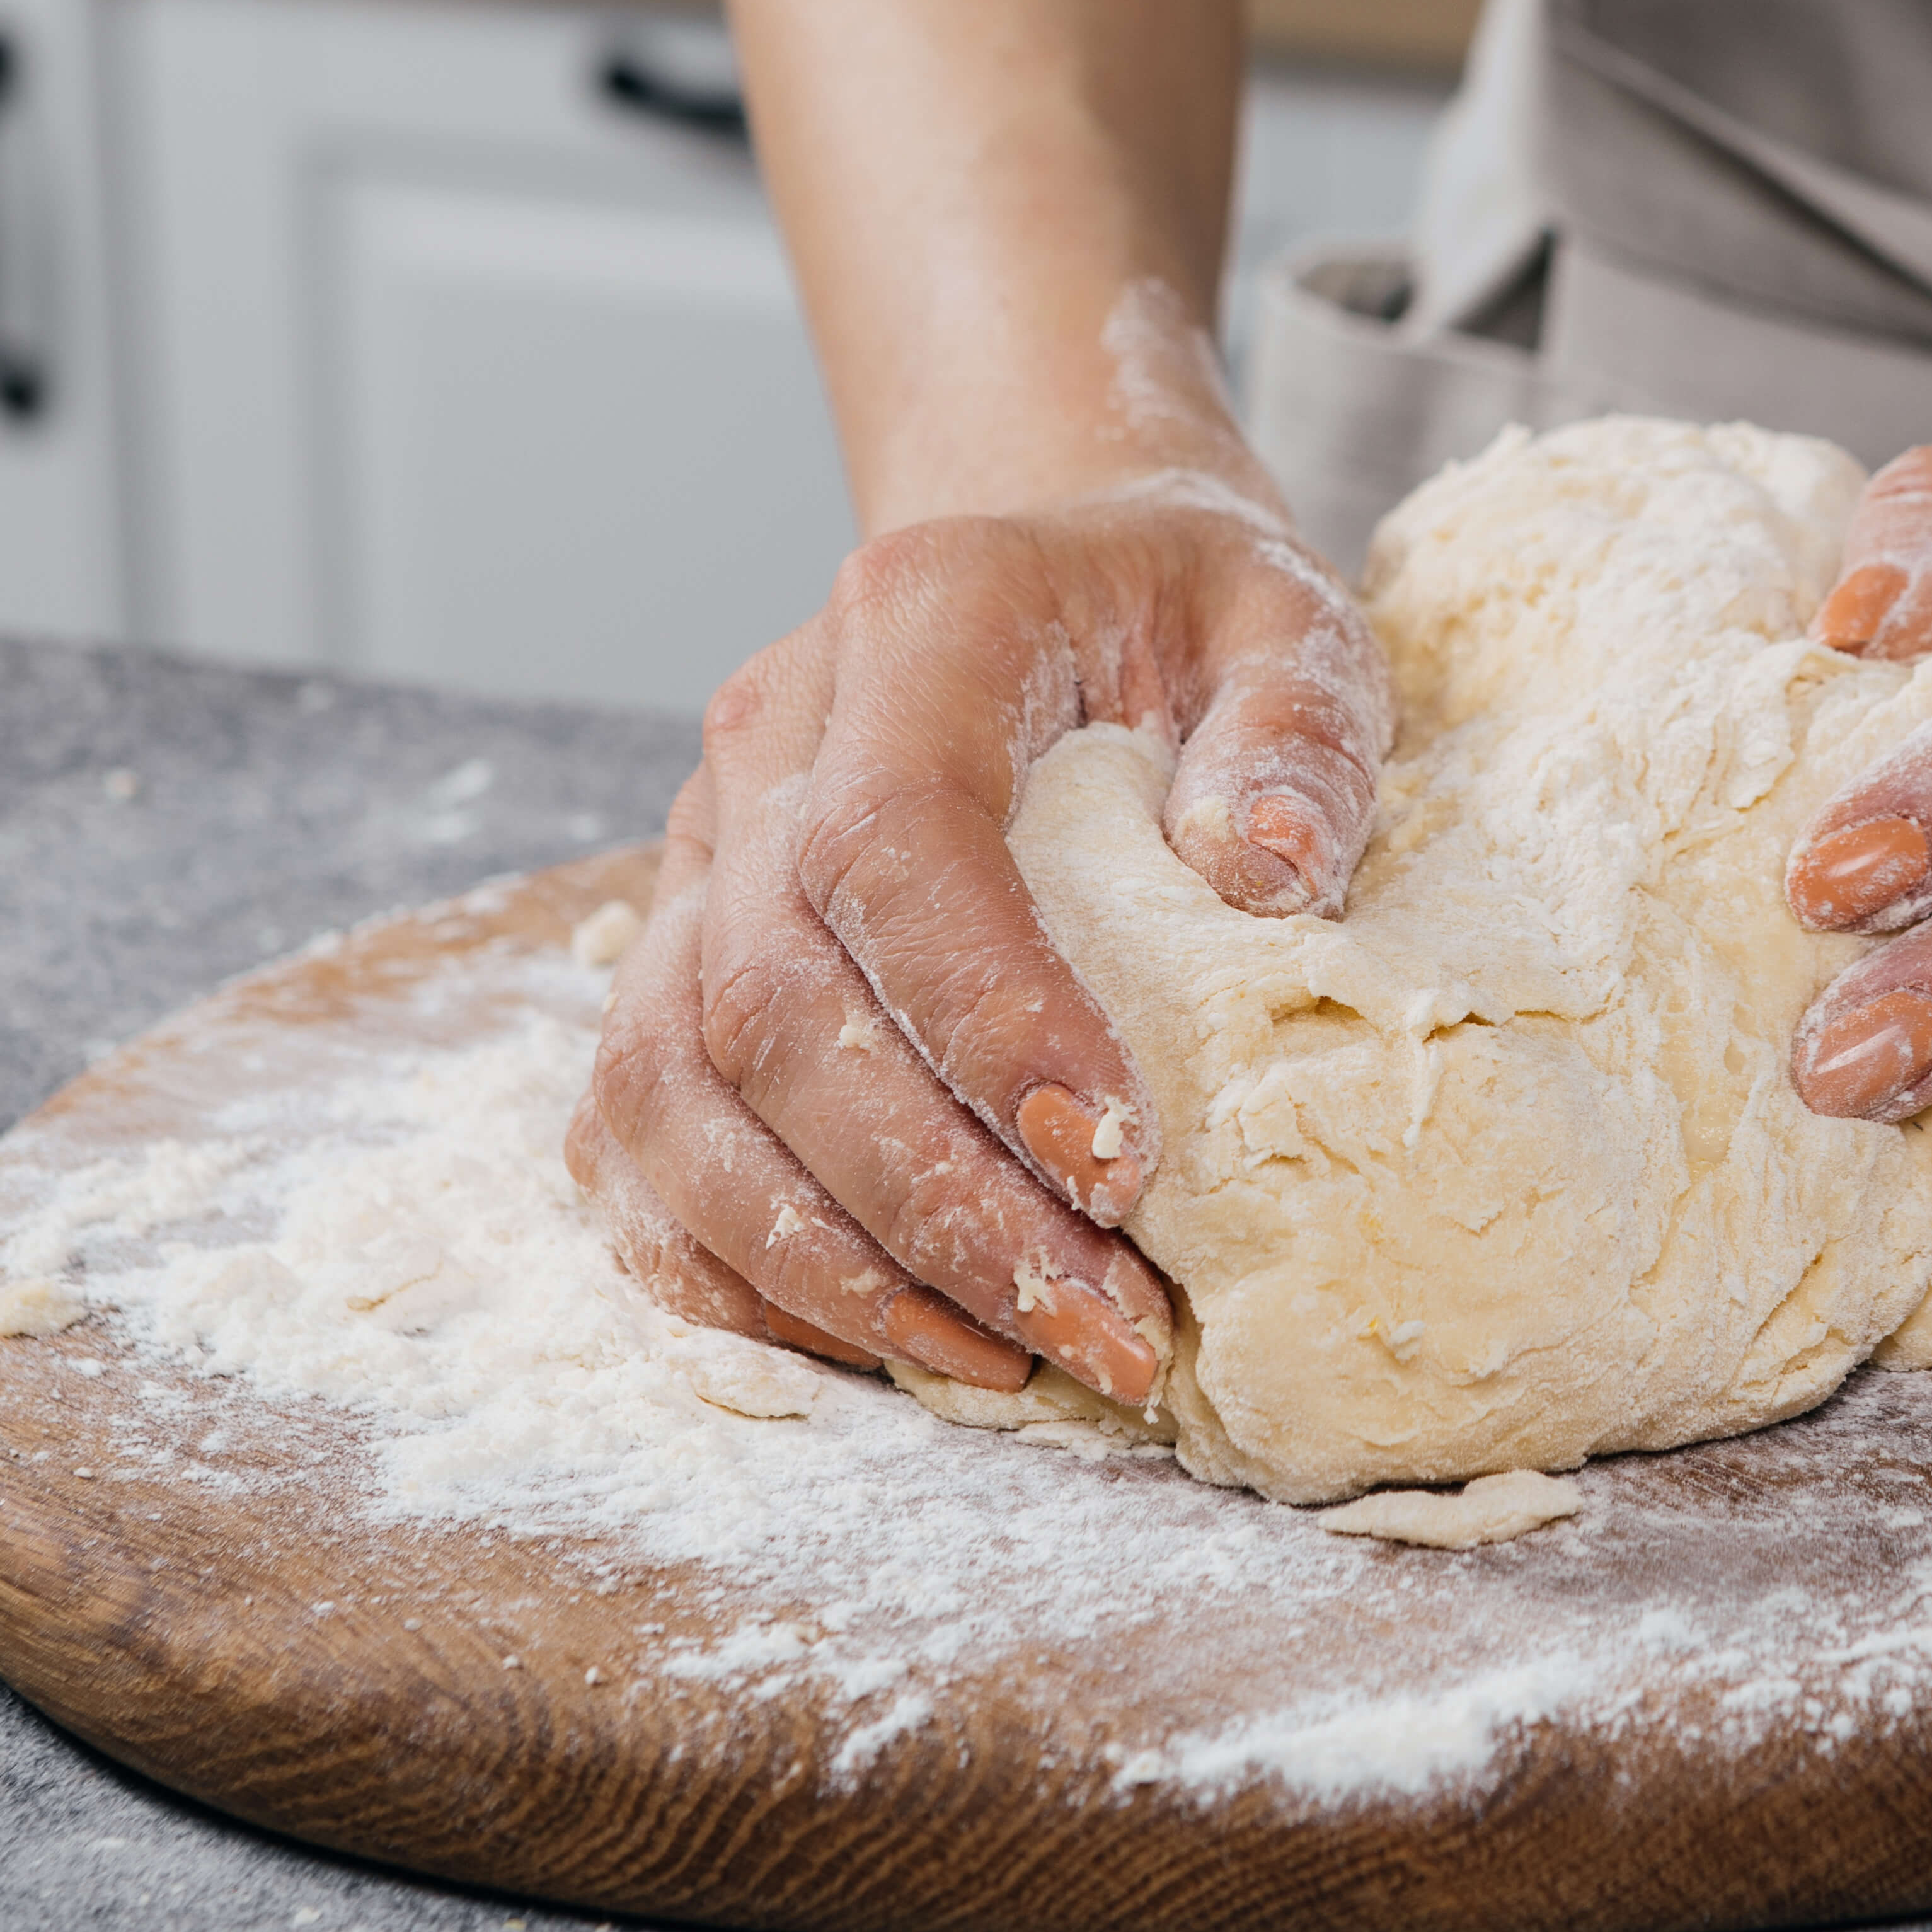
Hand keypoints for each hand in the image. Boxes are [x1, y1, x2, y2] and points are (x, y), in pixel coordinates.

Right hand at [564, 468, 1390, 1399]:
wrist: (1063, 569)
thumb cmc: (1185, 611)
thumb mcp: (1288, 617)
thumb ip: (1299, 727)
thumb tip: (1267, 872)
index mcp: (915, 625)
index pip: (891, 842)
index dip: (985, 1018)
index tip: (1121, 1167)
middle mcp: (764, 739)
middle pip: (771, 1004)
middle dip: (936, 1202)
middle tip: (1111, 1331)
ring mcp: (692, 855)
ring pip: (671, 1094)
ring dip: (833, 1264)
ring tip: (1016, 1362)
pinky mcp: (668, 956)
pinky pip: (631, 1140)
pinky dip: (738, 1264)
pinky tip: (887, 1339)